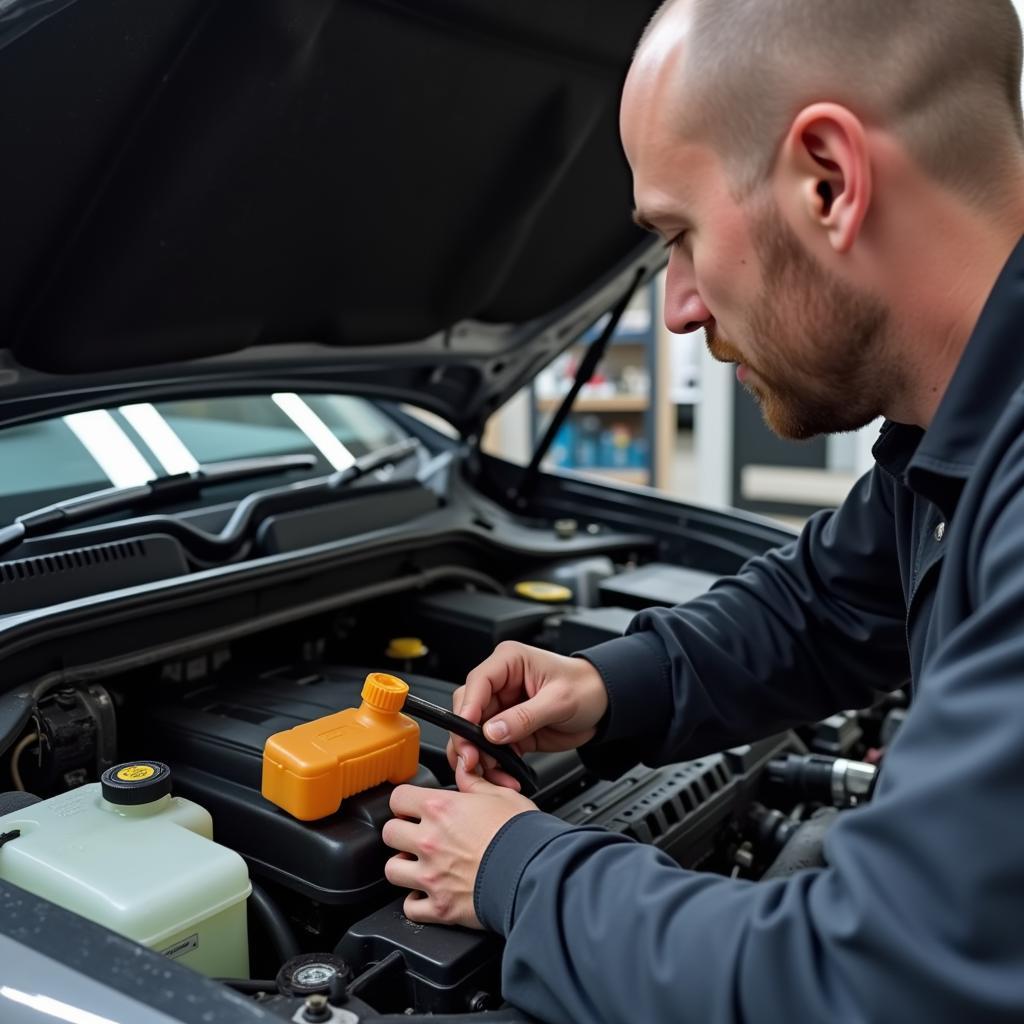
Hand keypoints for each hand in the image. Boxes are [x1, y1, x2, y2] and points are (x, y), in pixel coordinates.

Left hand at [383, 759, 537, 927]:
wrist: (536, 873)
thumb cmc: (523, 834)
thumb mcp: (502, 795)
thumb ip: (474, 784)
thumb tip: (463, 772)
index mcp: (441, 808)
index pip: (398, 797)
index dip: (405, 801)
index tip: (413, 807)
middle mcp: (430, 840)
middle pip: (389, 833)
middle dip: (401, 833)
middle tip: (417, 836)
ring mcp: (431, 876)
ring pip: (392, 870)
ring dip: (404, 868)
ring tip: (420, 865)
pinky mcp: (440, 907)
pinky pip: (410, 907)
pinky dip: (417, 902)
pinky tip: (430, 893)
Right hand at [447, 641, 608, 787]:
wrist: (605, 704)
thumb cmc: (586, 688)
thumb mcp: (558, 701)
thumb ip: (524, 717)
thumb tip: (492, 732)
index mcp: (509, 662)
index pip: (478, 682)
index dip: (468, 708)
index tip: (466, 732)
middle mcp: (501, 683)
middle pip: (469, 710)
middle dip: (467, 737)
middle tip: (472, 759)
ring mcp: (503, 707)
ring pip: (475, 733)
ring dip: (479, 755)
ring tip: (489, 773)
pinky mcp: (510, 729)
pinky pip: (492, 748)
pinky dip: (493, 764)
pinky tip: (502, 775)